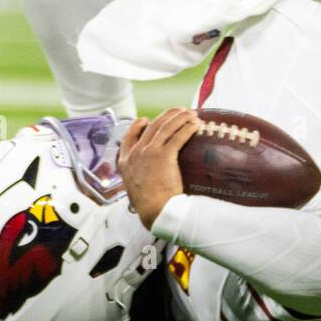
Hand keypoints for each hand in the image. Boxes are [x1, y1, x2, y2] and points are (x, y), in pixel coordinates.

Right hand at [117, 109, 201, 229]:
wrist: (155, 210)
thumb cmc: (149, 205)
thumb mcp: (135, 188)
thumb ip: (138, 177)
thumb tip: (148, 175)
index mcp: (125, 161)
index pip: (128, 137)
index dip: (137, 126)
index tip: (146, 120)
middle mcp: (136, 153)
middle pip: (152, 127)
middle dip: (167, 115)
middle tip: (179, 110)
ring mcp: (149, 153)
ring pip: (165, 128)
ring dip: (180, 117)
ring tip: (191, 113)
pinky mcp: (164, 155)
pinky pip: (177, 136)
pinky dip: (187, 128)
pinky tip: (195, 125)